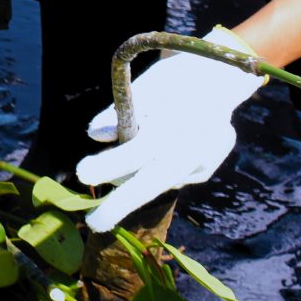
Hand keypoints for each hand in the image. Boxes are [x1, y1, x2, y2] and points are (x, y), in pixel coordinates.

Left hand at [74, 26, 263, 230]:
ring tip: (113, 177)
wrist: (218, 77)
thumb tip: (94, 135)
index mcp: (178, 124)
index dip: (110, 164)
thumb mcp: (145, 87)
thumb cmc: (172, 80)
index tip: (82, 173)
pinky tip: (153, 157)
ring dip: (130, 184)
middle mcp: (194, 148)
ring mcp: (204, 162)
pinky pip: (168, 178)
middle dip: (121, 204)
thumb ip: (119, 113)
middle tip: (94, 222)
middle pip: (152, 183)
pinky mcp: (205, 171)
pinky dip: (150, 172)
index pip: (138, 152)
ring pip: (157, 183)